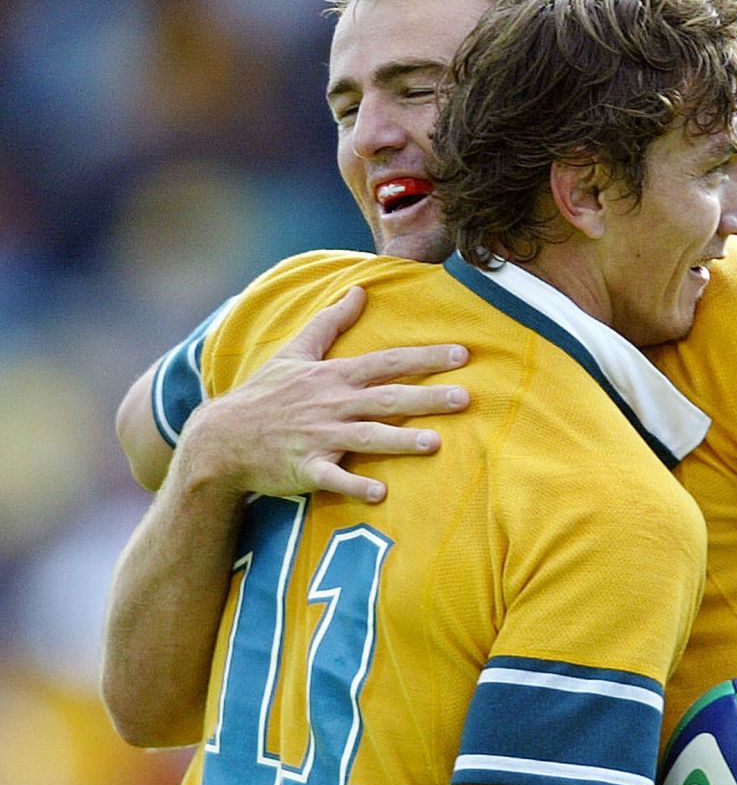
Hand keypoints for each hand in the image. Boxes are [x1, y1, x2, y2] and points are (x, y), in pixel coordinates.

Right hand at [180, 285, 469, 502]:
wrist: (222, 438)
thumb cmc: (264, 394)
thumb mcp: (295, 351)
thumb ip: (331, 322)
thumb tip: (359, 290)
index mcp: (333, 377)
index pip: (387, 363)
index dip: (424, 358)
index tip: (462, 355)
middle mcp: (332, 404)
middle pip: (386, 398)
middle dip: (426, 397)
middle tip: (466, 398)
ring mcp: (319, 437)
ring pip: (366, 437)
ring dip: (400, 440)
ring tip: (435, 443)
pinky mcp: (305, 468)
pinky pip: (333, 477)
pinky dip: (355, 485)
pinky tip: (381, 494)